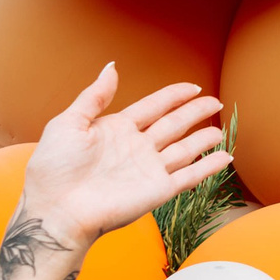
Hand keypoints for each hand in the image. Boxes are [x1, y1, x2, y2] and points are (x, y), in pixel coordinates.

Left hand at [22, 66, 228, 247]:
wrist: (55, 211)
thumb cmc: (54, 170)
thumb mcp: (68, 124)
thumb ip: (93, 96)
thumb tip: (111, 67)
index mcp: (116, 130)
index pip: (152, 107)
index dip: (173, 96)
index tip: (192, 86)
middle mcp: (135, 148)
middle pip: (173, 124)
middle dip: (195, 112)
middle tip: (215, 101)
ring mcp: (148, 170)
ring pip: (185, 149)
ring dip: (203, 139)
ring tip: (220, 129)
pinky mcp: (157, 190)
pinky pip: (190, 176)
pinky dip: (208, 167)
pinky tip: (225, 157)